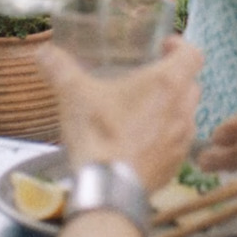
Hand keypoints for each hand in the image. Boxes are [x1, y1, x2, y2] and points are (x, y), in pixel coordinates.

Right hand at [35, 36, 203, 190]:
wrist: (109, 190)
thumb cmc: (98, 135)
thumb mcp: (73, 95)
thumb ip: (59, 68)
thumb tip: (43, 51)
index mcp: (167, 84)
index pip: (193, 54)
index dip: (181, 46)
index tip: (163, 46)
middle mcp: (183, 109)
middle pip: (191, 83)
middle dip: (174, 77)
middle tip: (149, 77)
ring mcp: (183, 139)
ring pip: (187, 113)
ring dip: (171, 107)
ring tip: (143, 109)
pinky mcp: (177, 164)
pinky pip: (178, 141)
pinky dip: (166, 135)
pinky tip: (141, 140)